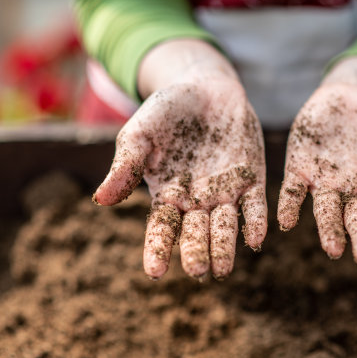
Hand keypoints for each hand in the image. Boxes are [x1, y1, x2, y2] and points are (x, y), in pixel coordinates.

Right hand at [93, 40, 266, 279]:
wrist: (204, 85)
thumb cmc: (165, 111)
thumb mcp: (139, 134)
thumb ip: (125, 165)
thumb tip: (100, 199)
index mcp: (167, 196)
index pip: (161, 229)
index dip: (157, 249)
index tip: (155, 272)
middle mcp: (197, 201)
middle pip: (195, 233)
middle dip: (196, 251)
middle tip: (197, 271)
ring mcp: (225, 192)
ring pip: (225, 226)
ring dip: (225, 247)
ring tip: (222, 269)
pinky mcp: (251, 179)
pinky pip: (254, 205)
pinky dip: (255, 221)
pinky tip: (256, 238)